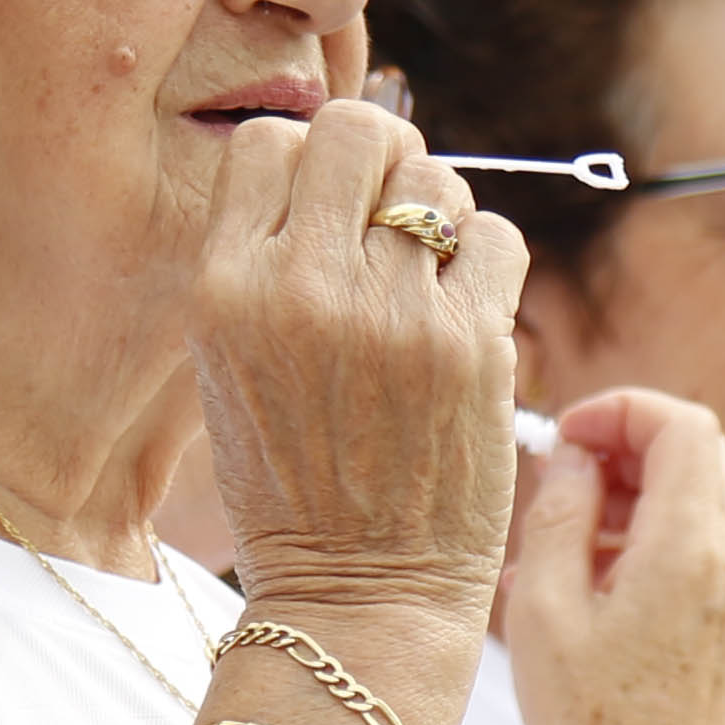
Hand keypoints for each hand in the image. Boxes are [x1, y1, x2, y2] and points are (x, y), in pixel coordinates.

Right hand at [197, 102, 527, 625]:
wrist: (356, 593)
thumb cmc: (292, 485)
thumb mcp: (227, 368)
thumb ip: (261, 264)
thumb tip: (319, 165)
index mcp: (226, 291)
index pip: (270, 142)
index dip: (309, 161)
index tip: (330, 206)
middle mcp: (303, 289)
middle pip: (359, 131)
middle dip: (382, 162)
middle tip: (389, 221)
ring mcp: (392, 314)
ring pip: (436, 179)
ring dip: (439, 215)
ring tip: (424, 280)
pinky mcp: (471, 344)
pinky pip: (498, 235)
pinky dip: (488, 261)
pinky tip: (463, 310)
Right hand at [499, 389, 724, 724]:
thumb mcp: (545, 608)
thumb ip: (560, 511)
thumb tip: (575, 457)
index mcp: (693, 546)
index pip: (682, 424)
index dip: (621, 410)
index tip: (566, 435)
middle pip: (699, 451)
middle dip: (630, 442)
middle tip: (565, 475)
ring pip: (701, 495)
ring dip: (637, 489)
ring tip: (566, 536)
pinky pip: (700, 543)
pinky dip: (651, 532)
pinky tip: (590, 579)